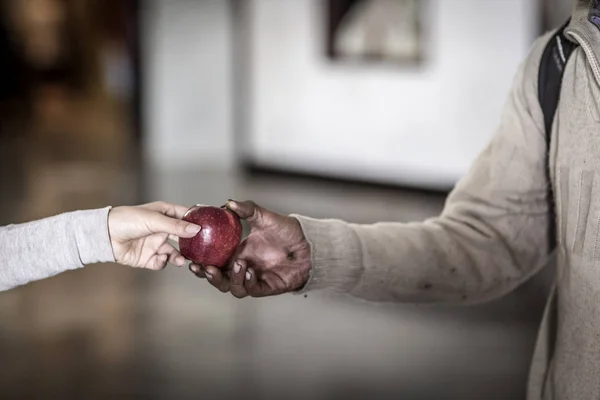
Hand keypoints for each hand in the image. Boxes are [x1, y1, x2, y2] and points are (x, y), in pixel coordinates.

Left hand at [108, 201, 200, 269]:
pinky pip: (161, 263)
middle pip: (183, 238)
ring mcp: (155, 244)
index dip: (198, 222)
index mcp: (165, 214)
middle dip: (192, 245)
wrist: (105, 235)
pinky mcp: (148, 258)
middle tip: (201, 251)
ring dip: (179, 257)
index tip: (211, 228)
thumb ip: (176, 226)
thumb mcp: (154, 220)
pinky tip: (159, 259)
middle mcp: (162, 229)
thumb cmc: (127, 220)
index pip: (186, 217)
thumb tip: (196, 230)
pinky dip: (162, 263)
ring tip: (181, 261)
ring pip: (174, 253)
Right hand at [189, 200, 310, 297]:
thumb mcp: (264, 217)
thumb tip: (229, 202)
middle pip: (217, 279)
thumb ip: (247, 209)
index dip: (200, 263)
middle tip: (205, 268)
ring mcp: (252, 278)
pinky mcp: (265, 287)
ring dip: (229, 279)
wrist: (308, 244)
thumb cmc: (286, 231)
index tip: (191, 258)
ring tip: (238, 265)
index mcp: (236, 253)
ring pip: (232, 287)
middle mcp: (241, 267)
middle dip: (208, 276)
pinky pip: (251, 289)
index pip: (212, 262)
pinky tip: (250, 270)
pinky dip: (247, 281)